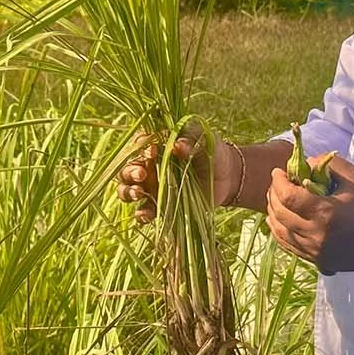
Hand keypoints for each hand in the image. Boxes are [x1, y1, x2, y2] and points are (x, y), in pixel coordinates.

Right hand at [115, 126, 240, 223]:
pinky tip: (146, 214)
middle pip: (126, 169)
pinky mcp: (159, 206)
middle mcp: (148, 166)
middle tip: (142, 174)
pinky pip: (144, 211)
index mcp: (156, 146)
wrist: (227, 177)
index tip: (152, 152)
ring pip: (127, 190)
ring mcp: (151, 187)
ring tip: (138, 193)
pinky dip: (141, 214)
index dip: (140, 148)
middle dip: (129, 172)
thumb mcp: (205, 141)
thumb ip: (191, 140)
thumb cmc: (212, 152)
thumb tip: (178, 145)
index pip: (138, 145)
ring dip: (128, 192)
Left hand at [264, 154, 353, 273]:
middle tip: (276, 183)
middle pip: (280, 215)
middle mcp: (317, 237)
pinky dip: (281, 232)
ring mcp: (317, 253)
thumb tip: (302, 165)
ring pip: (280, 234)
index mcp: (326, 214)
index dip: (278, 182)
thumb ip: (326, 164)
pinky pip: (290, 247)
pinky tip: (282, 221)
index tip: (278, 171)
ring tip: (275, 200)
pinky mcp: (320, 262)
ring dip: (273, 215)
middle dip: (273, 196)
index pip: (288, 197)